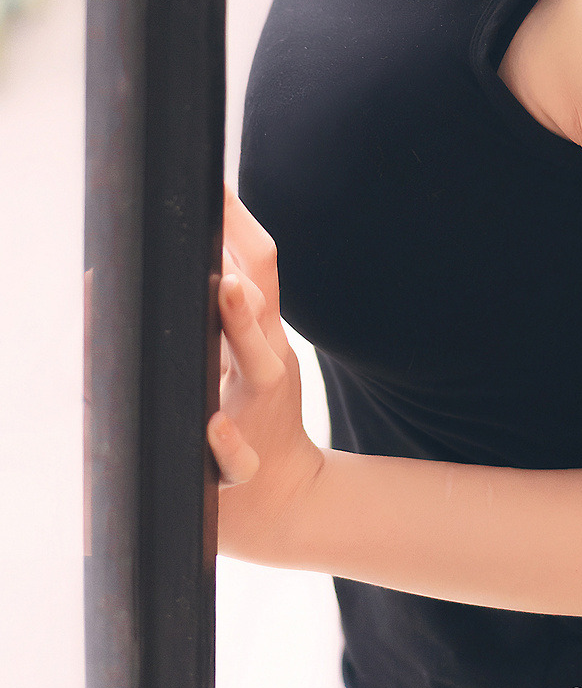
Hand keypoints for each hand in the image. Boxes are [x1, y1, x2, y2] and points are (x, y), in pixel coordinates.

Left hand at [208, 184, 325, 563]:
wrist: (280, 502)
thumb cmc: (247, 412)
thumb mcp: (244, 350)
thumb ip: (228, 299)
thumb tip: (197, 237)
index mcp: (259, 334)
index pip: (261, 267)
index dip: (241, 226)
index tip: (215, 185)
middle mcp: (265, 365)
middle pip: (262, 310)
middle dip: (243, 277)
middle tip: (222, 250)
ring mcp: (256, 413)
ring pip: (258, 369)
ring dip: (241, 329)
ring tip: (227, 295)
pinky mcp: (240, 466)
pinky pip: (236, 456)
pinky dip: (226, 442)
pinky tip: (213, 428)